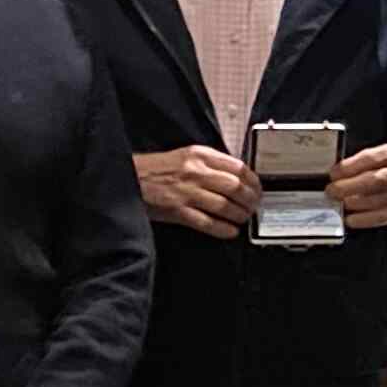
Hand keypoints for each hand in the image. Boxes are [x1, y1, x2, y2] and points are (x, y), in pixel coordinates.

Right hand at [134, 143, 256, 236]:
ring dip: (239, 215)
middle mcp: (195, 172)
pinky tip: (230, 231)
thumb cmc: (157, 169)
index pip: (238, 167)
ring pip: (225, 206)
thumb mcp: (186, 156)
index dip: (253, 181)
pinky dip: (223, 229)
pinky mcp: (178, 211)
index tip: (257, 189)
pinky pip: (208, 222)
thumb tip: (237, 176)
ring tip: (243, 219)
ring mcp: (187, 192)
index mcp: (200, 155)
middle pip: (235, 187)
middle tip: (253, 207)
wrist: (129, 177)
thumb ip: (210, 163)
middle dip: (250, 200)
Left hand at [329, 141, 386, 231]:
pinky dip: (363, 219)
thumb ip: (357, 165)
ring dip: (355, 203)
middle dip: (349, 187)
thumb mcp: (376, 159)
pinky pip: (381, 217)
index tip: (333, 174)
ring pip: (378, 200)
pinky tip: (351, 218)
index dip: (349, 167)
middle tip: (333, 191)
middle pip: (375, 180)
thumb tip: (335, 177)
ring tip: (341, 203)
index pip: (369, 158)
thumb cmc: (385, 170)